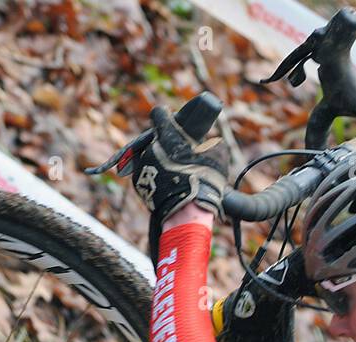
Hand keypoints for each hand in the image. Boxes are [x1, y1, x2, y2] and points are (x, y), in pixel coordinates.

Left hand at [131, 105, 229, 254]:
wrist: (187, 213)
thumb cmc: (205, 181)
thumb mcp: (217, 156)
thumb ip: (210, 143)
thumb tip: (210, 143)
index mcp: (168, 135)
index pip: (159, 114)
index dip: (166, 116)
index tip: (171, 120)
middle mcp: (151, 147)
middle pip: (156, 139)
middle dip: (166, 144)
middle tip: (180, 155)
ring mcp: (142, 165)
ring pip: (150, 156)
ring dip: (160, 160)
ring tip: (175, 174)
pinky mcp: (138, 183)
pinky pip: (146, 173)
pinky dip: (154, 176)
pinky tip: (168, 185)